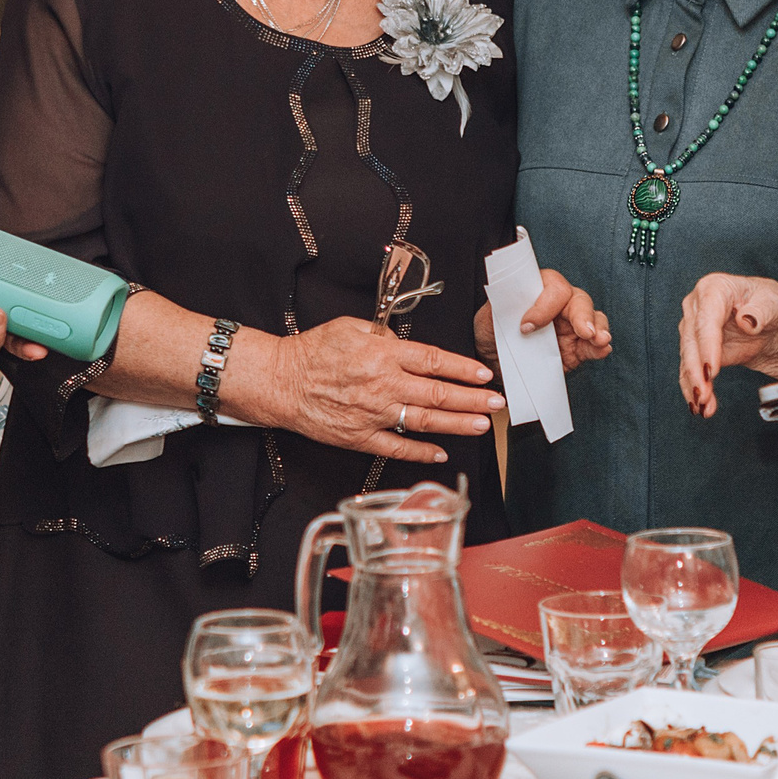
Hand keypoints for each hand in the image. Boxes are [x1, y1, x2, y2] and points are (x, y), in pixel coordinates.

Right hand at [243, 316, 503, 462]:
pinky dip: (421, 451)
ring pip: (425, 422)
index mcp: (382, 355)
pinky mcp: (360, 437)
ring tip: (482, 425)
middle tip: (497, 402)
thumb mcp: (350, 327)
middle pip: (438, 394)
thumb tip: (408, 346)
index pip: (434, 361)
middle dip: (473, 399)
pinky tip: (442, 452)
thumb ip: (384, 336)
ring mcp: (373, 415)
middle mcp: (382, 385)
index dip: (464, 368)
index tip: (484, 374)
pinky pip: (397, 447)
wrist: (280, 382)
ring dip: (458, 425)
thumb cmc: (312, 352)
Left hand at [472, 269, 611, 372]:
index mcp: (539, 290)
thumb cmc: (493, 333)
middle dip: (583, 316)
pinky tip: (601, 349)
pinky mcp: (577, 349)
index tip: (527, 326)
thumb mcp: (488, 317)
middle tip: (584, 331)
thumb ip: (500, 306)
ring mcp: (571, 326)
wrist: (494, 363)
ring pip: (594, 319)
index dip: (544, 305)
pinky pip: (594, 345)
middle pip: (579, 301)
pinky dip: (600, 348)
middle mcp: (559, 304)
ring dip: (598, 329)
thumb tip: (508, 298)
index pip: (552, 287)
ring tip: (599, 340)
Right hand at [676, 273, 777, 415]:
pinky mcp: (701, 351)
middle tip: (703, 392)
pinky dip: (694, 390)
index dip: (707, 344)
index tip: (712, 368)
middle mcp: (700, 307)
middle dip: (695, 369)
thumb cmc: (777, 306)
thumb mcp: (777, 303)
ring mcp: (698, 330)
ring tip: (703, 405)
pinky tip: (700, 405)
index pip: (706, 317)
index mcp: (715, 288)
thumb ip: (762, 310)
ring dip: (694, 384)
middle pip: (691, 340)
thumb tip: (746, 319)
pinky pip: (692, 371)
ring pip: (688, 359)